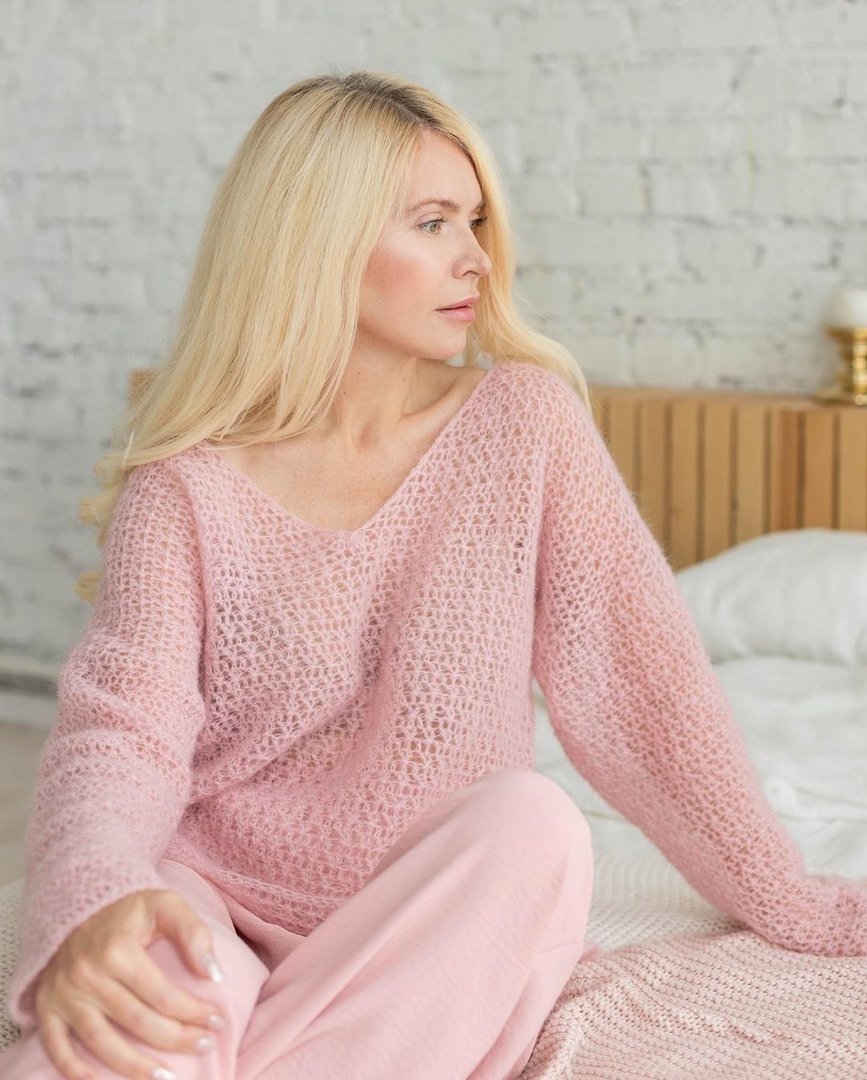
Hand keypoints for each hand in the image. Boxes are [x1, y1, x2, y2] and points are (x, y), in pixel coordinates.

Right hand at [32, 888, 225, 1079]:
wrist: (78, 902)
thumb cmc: (128, 908)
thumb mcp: (165, 904)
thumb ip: (193, 933)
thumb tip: (214, 975)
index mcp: (118, 949)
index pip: (162, 994)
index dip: (193, 1012)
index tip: (217, 1023)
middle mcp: (87, 975)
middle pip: (137, 1022)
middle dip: (175, 1040)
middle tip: (204, 1046)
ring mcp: (64, 994)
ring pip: (102, 1043)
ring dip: (135, 1068)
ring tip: (165, 1078)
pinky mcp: (46, 1007)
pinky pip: (57, 1048)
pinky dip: (75, 1071)